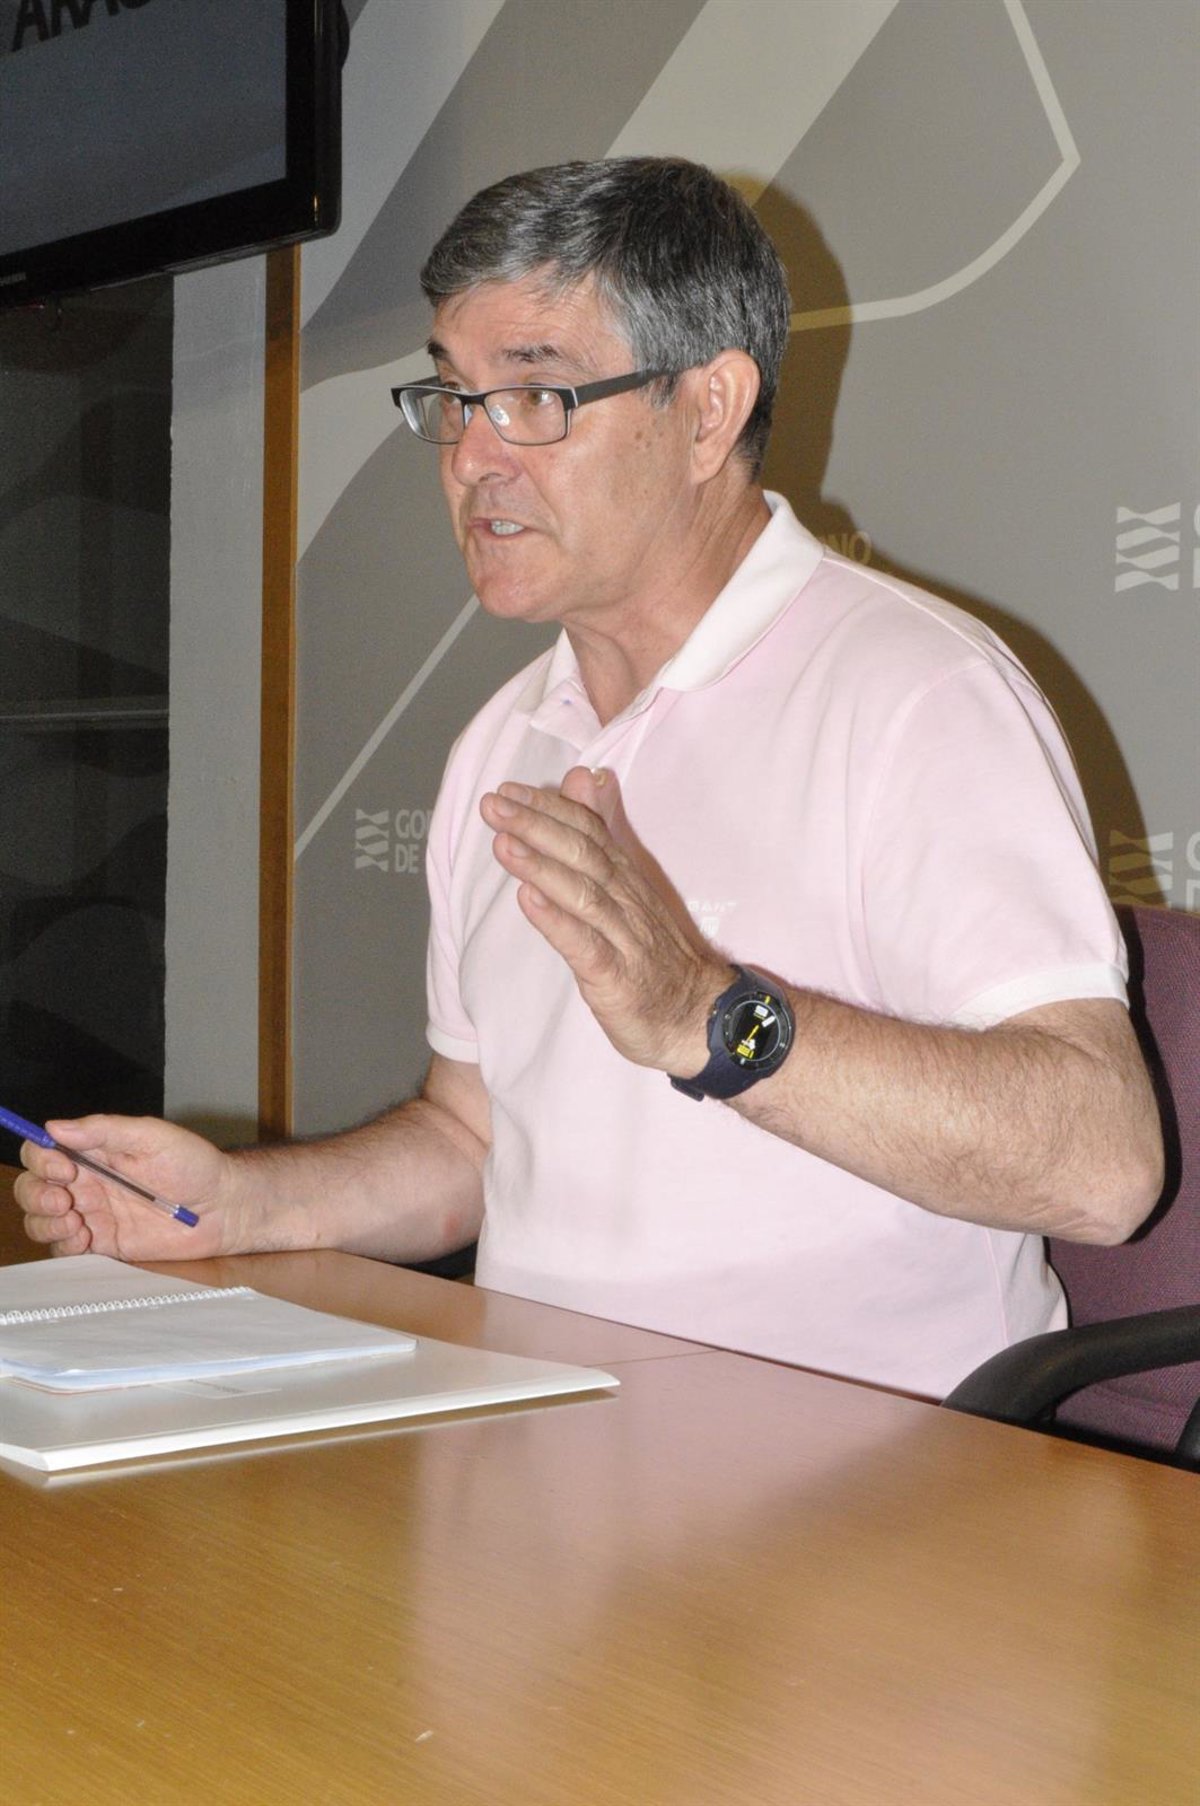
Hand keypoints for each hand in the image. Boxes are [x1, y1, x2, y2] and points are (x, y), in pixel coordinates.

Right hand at [14, 1114, 234, 1260]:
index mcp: (95, 1153)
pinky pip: (65, 1250)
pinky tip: (86, 1239)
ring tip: (76, 1222)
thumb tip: (55, 1127)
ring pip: (42, 1221)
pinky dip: (64, 1246)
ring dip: (46, 1223)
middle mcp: (87, 1183)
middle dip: (37, 1195)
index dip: (40, 1159)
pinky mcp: (104, 1245)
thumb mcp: (152, 1137)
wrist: (224, 1208)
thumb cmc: (195, 1165)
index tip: (62, 1169)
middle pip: (33, 1188)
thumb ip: (105, 1131)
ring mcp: (93, 1215)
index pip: (43, 1151)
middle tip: (66, 1200)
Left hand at [480, 766, 730, 1073]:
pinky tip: (528, 901)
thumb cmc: (658, 957)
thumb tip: (583, 778)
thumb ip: (604, 835)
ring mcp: (625, 939)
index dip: (549, 808)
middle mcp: (627, 901)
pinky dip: (557, 921)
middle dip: (536, 826)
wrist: (702, 1017)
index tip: (508, 789)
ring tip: (502, 843)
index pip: (589, 831)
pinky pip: (586, 945)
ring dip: (541, 867)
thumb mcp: (631, 891)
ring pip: (583, 894)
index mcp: (628, 879)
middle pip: (582, 854)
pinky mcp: (618, 979)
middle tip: (494, 804)